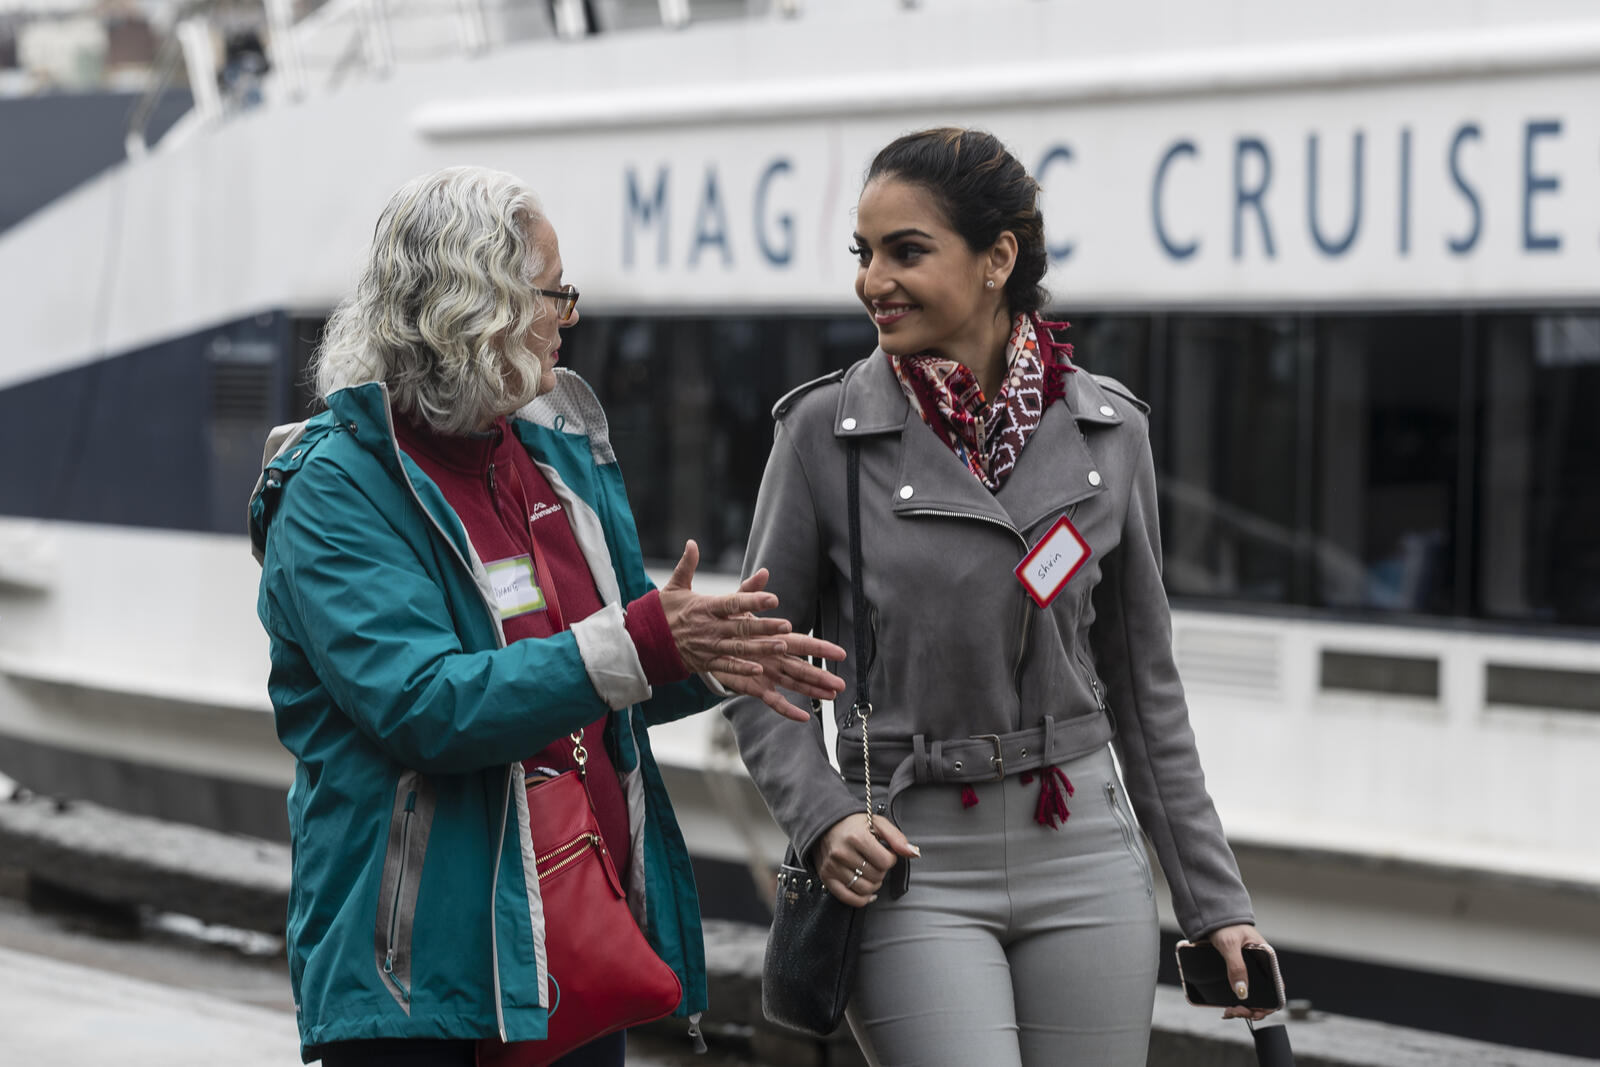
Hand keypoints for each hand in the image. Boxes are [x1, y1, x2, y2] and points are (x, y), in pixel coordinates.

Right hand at [660, 540, 795, 674]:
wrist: (644, 640)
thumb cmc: (663, 611)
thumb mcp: (675, 586)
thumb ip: (688, 565)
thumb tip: (692, 542)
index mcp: (705, 607)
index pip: (732, 602)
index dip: (753, 600)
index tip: (773, 598)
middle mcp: (709, 627)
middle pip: (741, 627)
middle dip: (765, 626)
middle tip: (787, 625)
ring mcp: (708, 646)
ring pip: (738, 648)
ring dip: (761, 648)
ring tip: (782, 647)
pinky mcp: (706, 662)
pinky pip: (726, 667)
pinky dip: (741, 670)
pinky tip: (758, 670)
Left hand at [710, 568, 845, 721]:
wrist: (706, 640)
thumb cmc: (726, 621)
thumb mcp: (737, 604)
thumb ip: (750, 591)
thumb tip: (764, 573)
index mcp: (775, 638)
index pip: (803, 643)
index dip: (821, 648)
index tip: (840, 653)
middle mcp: (776, 657)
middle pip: (803, 667)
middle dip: (822, 676)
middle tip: (842, 684)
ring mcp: (768, 674)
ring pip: (794, 684)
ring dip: (812, 691)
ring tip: (833, 697)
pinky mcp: (755, 687)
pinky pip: (773, 701)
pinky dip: (787, 709)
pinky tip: (804, 718)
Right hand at [812, 813, 919, 907]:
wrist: (825, 824)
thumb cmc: (853, 824)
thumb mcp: (877, 823)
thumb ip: (897, 838)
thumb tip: (914, 853)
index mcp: (856, 837)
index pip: (885, 862)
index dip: (890, 859)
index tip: (885, 853)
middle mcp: (842, 853)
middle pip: (876, 876)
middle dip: (881, 871)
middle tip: (876, 861)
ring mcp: (832, 866)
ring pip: (864, 889)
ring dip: (874, 884)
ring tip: (871, 873)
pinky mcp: (826, 877)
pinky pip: (848, 898)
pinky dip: (861, 899)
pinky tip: (867, 892)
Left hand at [1204, 924, 1276, 1020]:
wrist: (1214, 918)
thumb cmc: (1225, 926)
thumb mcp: (1229, 945)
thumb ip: (1236, 966)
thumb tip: (1242, 992)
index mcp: (1268, 961)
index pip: (1277, 991)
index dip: (1267, 1006)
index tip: (1251, 1011)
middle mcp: (1263, 969)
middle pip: (1265, 998)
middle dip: (1251, 1010)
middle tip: (1232, 1012)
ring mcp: (1252, 972)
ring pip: (1254, 997)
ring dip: (1243, 1009)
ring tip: (1228, 1011)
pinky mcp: (1241, 973)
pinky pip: (1243, 992)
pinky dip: (1237, 1002)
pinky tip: (1228, 1005)